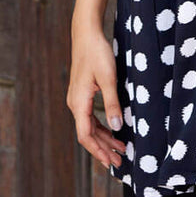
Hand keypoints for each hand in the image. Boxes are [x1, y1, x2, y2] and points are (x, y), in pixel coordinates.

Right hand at [66, 23, 126, 169]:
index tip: (110, 162)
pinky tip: (113, 129)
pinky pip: (90, 116)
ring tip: (120, 149)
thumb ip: (112, 103)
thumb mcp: (109, 78)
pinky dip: (102, 126)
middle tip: (120, 161)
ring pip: (90, 126)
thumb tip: (117, 128)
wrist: (86, 34)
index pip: (86, 135)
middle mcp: (75, 104)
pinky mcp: (82, 94)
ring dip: (104, 138)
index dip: (98, 151)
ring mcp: (77, 99)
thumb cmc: (97, 53)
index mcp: (79, 103)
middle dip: (103, 149)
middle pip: (88, 134)